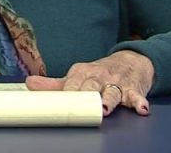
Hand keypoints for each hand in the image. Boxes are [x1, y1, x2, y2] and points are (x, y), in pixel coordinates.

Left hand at [26, 50, 153, 115]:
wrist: (130, 61)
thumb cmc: (99, 73)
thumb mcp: (77, 76)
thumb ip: (55, 84)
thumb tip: (29, 84)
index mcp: (81, 72)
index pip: (71, 83)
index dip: (66, 93)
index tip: (59, 103)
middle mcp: (98, 76)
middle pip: (90, 86)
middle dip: (86, 95)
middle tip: (81, 105)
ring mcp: (116, 82)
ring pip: (112, 91)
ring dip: (109, 99)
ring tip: (106, 108)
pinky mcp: (134, 89)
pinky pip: (136, 96)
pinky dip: (139, 101)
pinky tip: (141, 108)